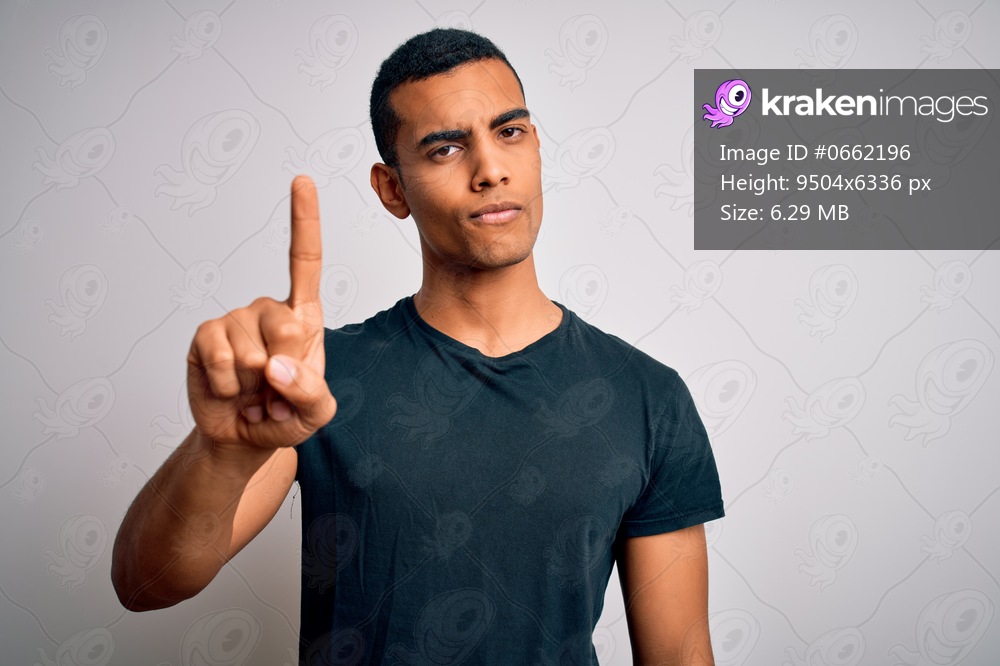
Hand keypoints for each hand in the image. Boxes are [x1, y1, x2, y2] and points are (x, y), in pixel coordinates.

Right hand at [186, 175, 335, 448]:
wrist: (242, 437)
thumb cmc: (285, 414)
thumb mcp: (317, 412)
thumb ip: (312, 393)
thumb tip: (274, 364)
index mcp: (302, 316)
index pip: (305, 260)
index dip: (304, 220)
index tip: (302, 180)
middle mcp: (267, 309)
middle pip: (286, 324)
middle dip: (284, 369)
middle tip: (275, 388)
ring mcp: (234, 320)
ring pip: (251, 350)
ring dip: (253, 383)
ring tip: (252, 391)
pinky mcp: (205, 336)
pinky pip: (220, 356)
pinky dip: (227, 384)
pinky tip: (229, 389)